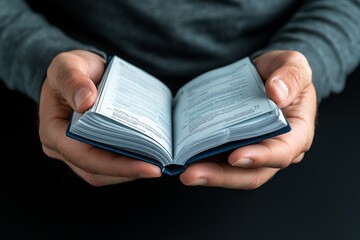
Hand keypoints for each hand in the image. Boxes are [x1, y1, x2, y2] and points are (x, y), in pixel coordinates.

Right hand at [38, 50, 160, 185]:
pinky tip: (148, 155)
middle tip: (159, 167)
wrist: (79, 73)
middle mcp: (62, 148)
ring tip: (157, 163)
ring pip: (104, 173)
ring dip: (130, 171)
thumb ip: (73, 80)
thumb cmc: (71, 69)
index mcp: (53, 131)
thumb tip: (86, 102)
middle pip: (96, 171)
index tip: (148, 166)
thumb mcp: (67, 65)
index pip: (84, 157)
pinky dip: (128, 162)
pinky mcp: (91, 149)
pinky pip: (109, 164)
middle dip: (128, 172)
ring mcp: (77, 151)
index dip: (117, 166)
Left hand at [180, 50, 316, 188]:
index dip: (260, 158)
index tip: (236, 156)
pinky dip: (204, 162)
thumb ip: (290, 76)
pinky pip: (219, 160)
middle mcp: (275, 150)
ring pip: (232, 172)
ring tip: (183, 172)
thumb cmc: (283, 73)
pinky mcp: (235, 148)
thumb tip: (276, 93)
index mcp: (296, 134)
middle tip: (192, 174)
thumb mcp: (293, 64)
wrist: (266, 76)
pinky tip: (185, 159)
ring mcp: (253, 152)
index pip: (282, 153)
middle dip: (222, 176)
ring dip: (208, 174)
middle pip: (252, 173)